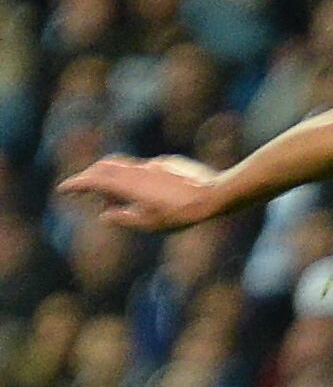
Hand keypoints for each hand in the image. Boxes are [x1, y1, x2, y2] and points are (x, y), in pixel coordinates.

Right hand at [57, 155, 226, 231]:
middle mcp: (138, 171)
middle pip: (105, 167)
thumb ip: (124, 218)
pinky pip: (144, 168)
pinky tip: (146, 194)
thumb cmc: (182, 214)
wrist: (215, 195)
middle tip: (84, 192)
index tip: (63, 189)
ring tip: (113, 199)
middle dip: (90, 177)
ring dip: (113, 179)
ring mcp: (154, 164)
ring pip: (124, 165)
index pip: (94, 180)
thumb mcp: (150, 223)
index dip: (76, 184)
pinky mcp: (168, 162)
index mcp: (129, 185)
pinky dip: (135, 178)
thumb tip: (105, 214)